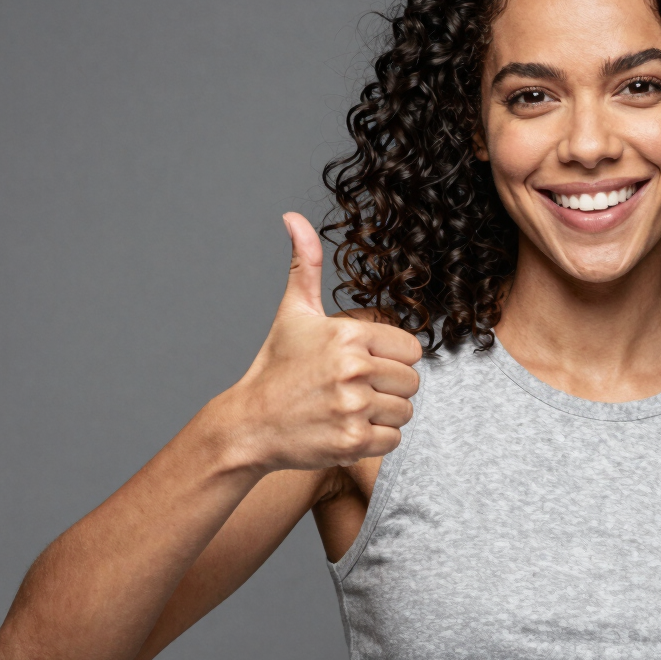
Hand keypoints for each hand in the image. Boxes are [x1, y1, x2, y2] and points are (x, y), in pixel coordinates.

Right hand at [220, 213, 422, 471]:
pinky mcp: (353, 441)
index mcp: (348, 335)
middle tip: (354, 390)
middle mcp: (354, 370)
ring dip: (383, 415)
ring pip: (404, 412)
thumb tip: (294, 218)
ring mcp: (354, 408)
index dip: (391, 358)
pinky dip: (375, 440)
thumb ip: (306, 264)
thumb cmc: (275, 368)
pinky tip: (346, 428)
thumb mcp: (293, 312)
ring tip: (349, 409)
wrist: (249, 425)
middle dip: (389, 388)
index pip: (411, 349)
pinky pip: (393, 440)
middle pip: (411, 382)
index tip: (364, 364)